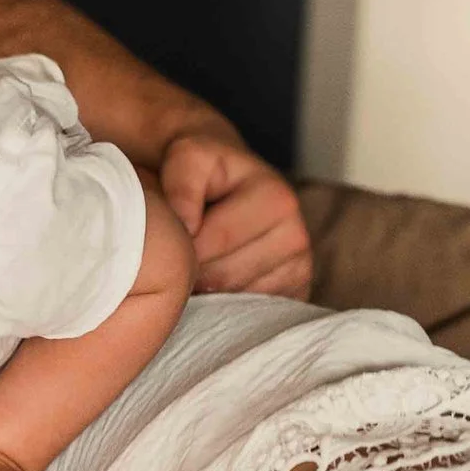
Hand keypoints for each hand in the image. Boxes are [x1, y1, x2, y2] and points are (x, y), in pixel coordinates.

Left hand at [160, 134, 312, 298]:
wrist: (226, 181)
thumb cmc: (203, 171)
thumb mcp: (188, 157)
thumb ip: (182, 185)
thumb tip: (188, 227)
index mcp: (277, 200)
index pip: (211, 244)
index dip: (179, 245)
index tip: (169, 232)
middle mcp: (297, 236)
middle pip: (223, 277)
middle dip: (191, 270)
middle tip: (177, 253)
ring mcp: (300, 269)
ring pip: (234, 299)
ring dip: (206, 289)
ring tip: (195, 263)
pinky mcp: (295, 293)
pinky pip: (249, 313)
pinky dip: (226, 303)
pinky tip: (214, 281)